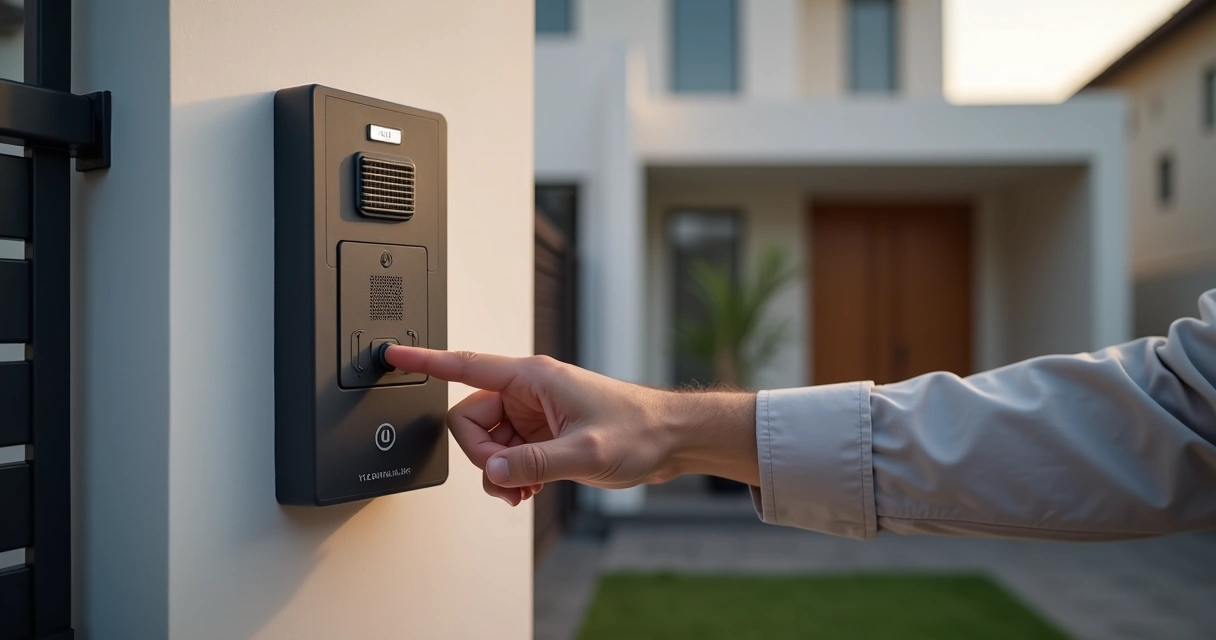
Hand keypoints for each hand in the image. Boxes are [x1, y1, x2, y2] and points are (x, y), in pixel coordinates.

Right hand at [383, 346, 758, 505]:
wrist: (670, 439)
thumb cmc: (639, 429)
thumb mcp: (585, 452)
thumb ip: (534, 463)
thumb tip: (492, 472)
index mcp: (532, 377)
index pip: (465, 366)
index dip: (425, 361)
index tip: (392, 355)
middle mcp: (527, 391)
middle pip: (469, 420)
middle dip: (482, 456)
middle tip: (510, 478)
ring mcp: (533, 413)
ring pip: (486, 442)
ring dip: (499, 471)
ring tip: (527, 488)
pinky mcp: (542, 432)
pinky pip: (505, 453)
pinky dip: (511, 474)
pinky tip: (530, 487)